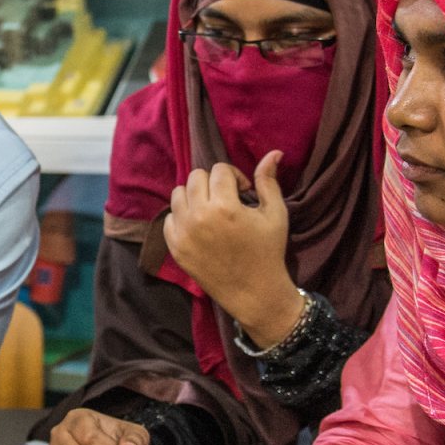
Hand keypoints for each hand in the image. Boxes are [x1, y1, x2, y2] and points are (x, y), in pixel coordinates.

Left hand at [163, 152, 301, 346]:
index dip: (234, 176)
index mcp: (225, 206)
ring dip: (195, 196)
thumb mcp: (275, 214)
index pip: (218, 170)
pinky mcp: (174, 247)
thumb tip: (274, 152)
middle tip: (226, 199)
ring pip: (178, 194)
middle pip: (195, 177)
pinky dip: (182, 216)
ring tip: (211, 210)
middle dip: (212, 183)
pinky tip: (200, 226)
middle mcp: (199, 216)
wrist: (253, 292)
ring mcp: (183, 233)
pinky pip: (169, 218)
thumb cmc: (268, 251)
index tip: (244, 193)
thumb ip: (268, 181)